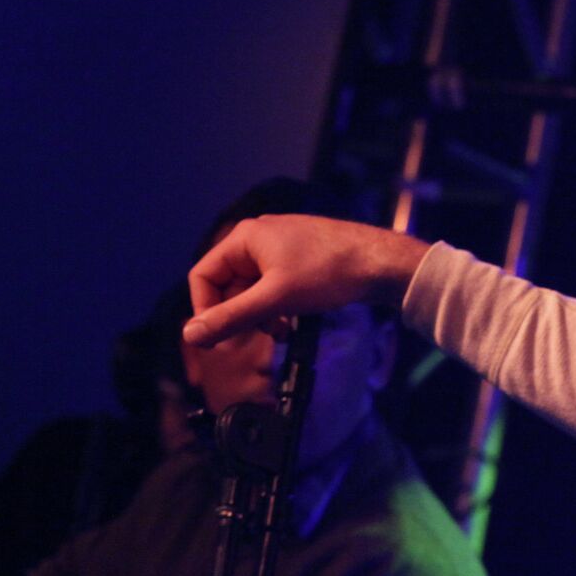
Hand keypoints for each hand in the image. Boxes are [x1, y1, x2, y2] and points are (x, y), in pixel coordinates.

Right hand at [183, 215, 429, 346]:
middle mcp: (259, 237)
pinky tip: (293, 322)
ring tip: (282, 330)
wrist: (384, 263)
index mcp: (245, 237)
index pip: (204, 276)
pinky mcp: (302, 259)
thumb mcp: (275, 299)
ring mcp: (282, 247)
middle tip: (261, 335)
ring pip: (253, 289)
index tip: (219, 338)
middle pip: (229, 284)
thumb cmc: (331, 272)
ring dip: (261, 314)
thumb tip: (191, 335)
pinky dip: (278, 306)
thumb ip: (231, 318)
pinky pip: (275, 286)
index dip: (205, 309)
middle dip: (241, 314)